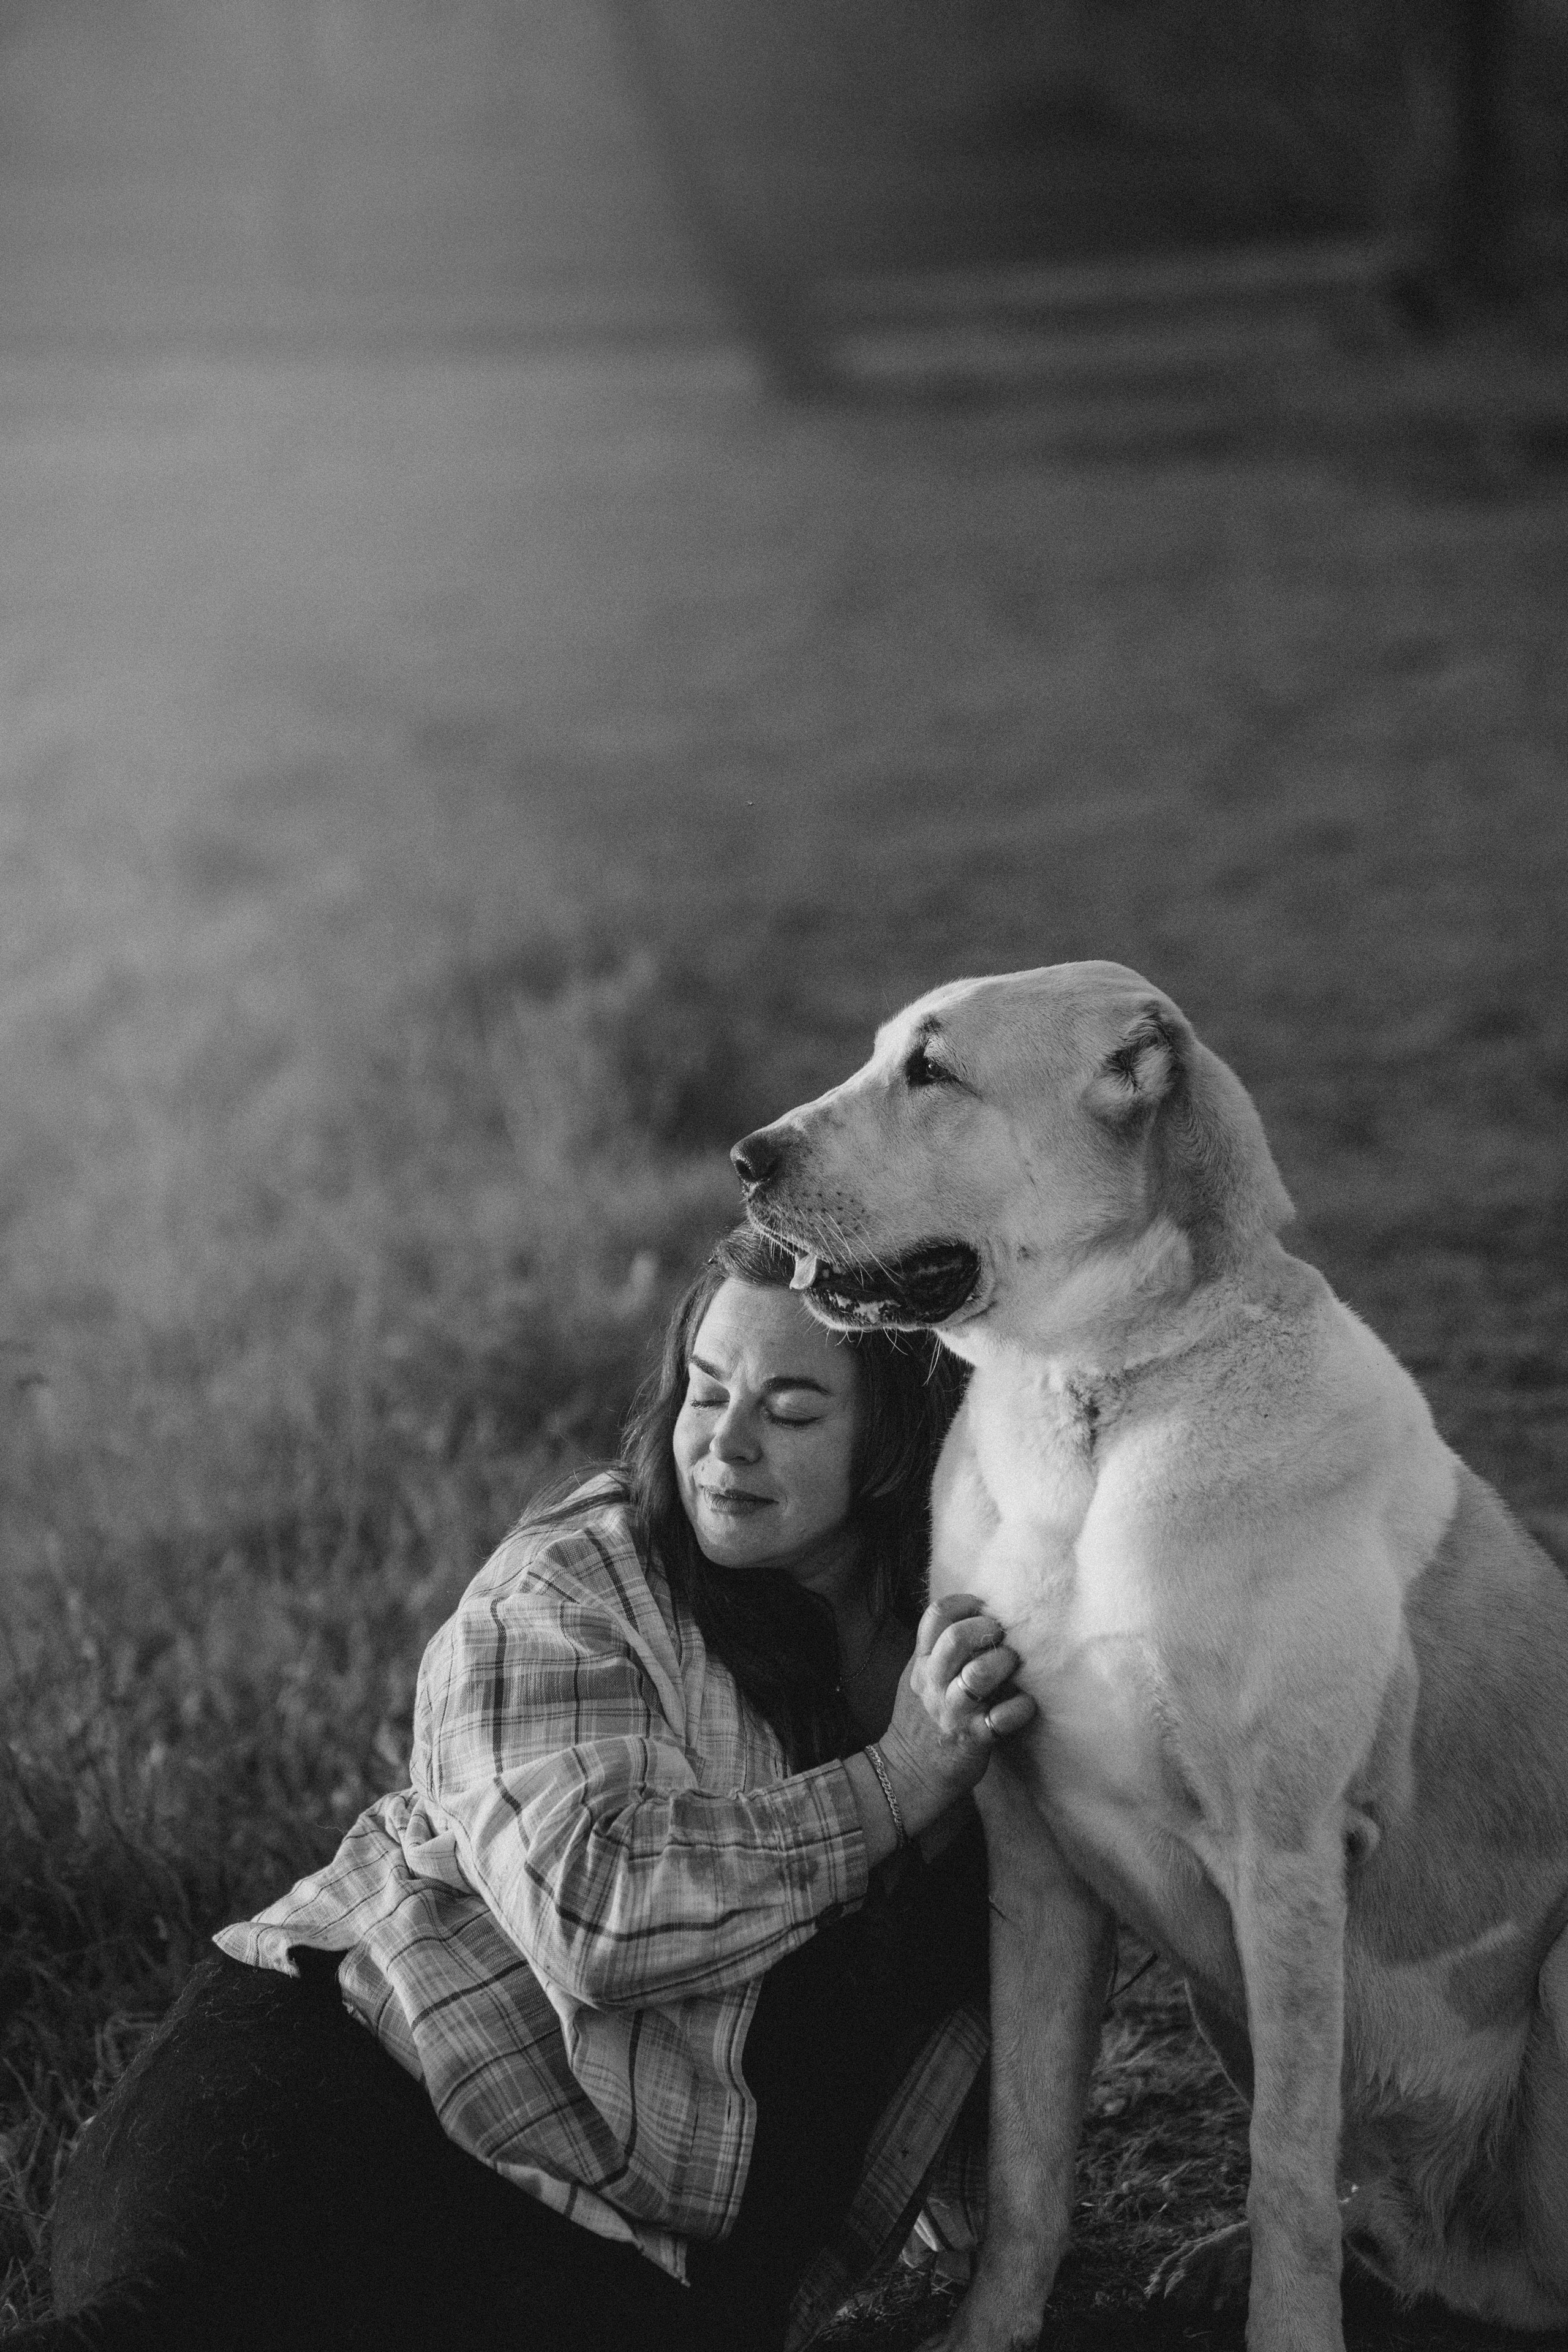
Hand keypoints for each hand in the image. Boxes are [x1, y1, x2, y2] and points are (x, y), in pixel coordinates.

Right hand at [876, 1595, 1035, 1840]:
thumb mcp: (917, 1678)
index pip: (935, 1615)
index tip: (984, 1607)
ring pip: (979, 1674)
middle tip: (1002, 1635)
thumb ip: (936, 1650)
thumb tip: (970, 1617)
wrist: (908, 1774)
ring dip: (1004, 1662)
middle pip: (957, 1637)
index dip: (964, 1603)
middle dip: (988, 1628)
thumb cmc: (920, 1720)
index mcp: (921, 1663)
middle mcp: (935, 1683)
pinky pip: (1003, 1718)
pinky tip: (1024, 1704)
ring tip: (1012, 1665)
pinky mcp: (974, 1739)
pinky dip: (1020, 1707)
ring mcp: (954, 1711)